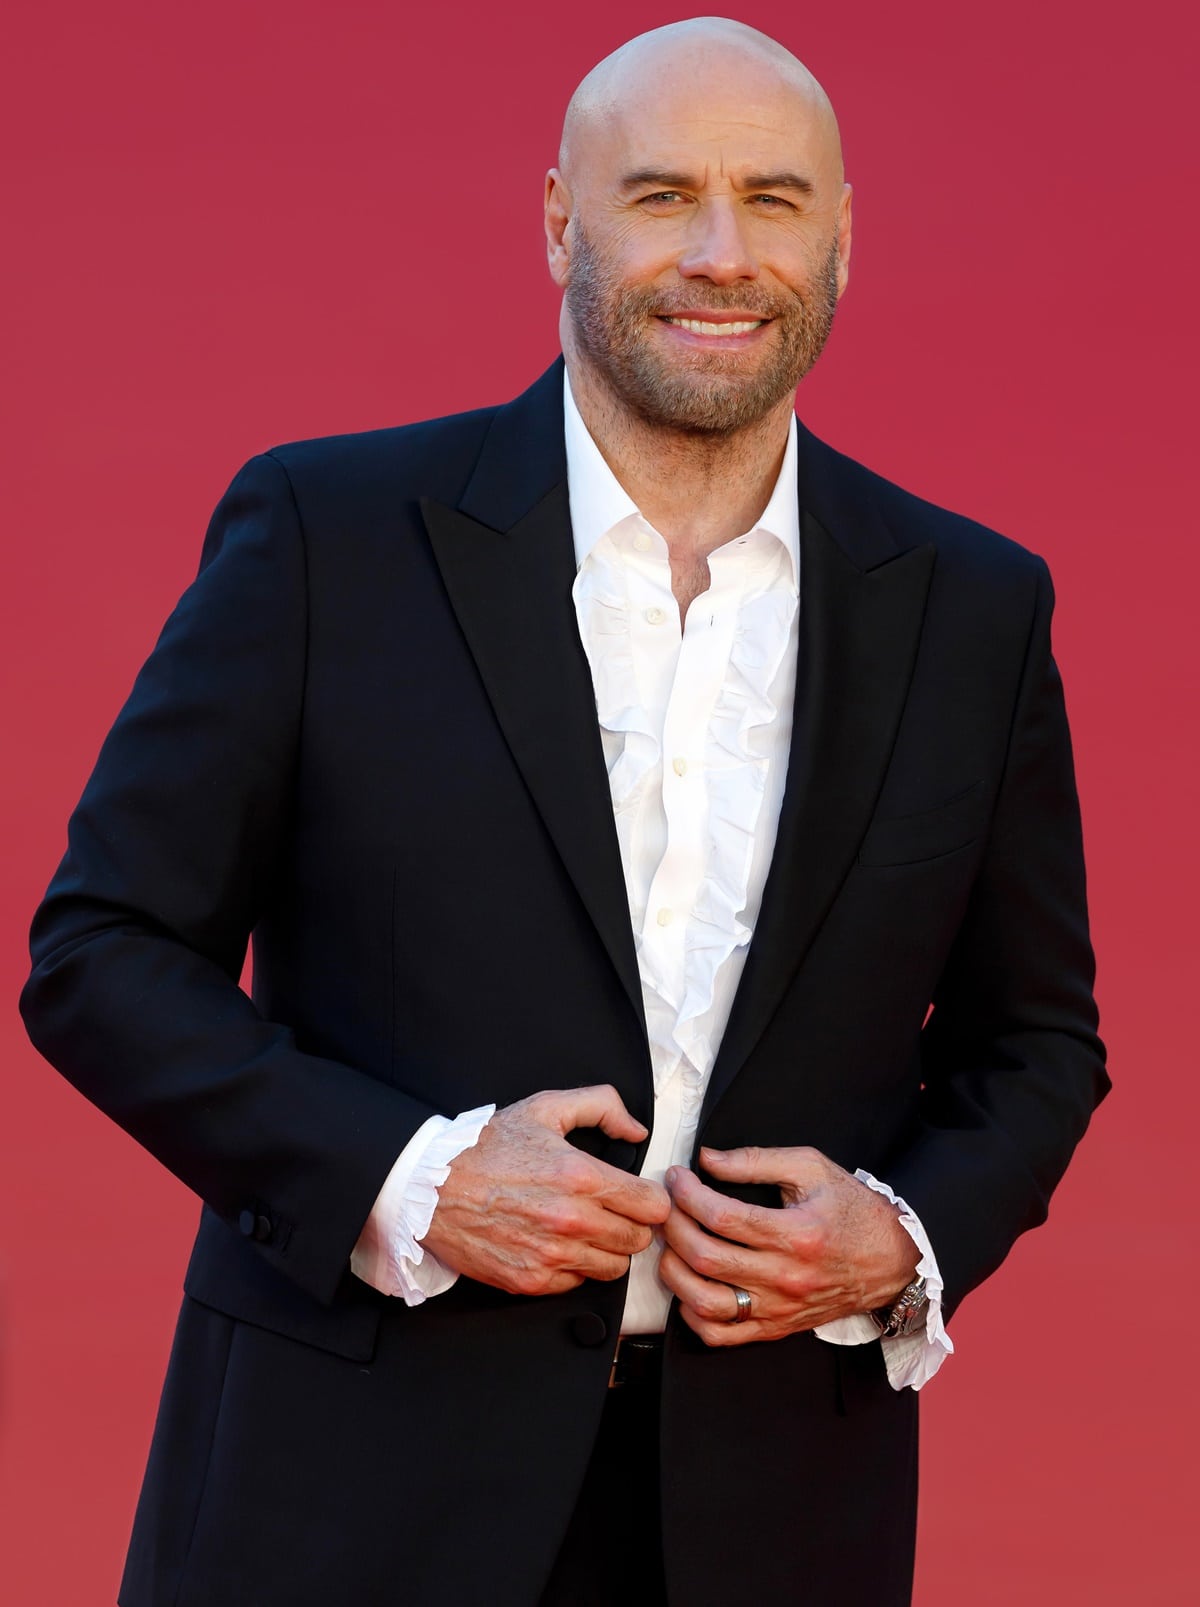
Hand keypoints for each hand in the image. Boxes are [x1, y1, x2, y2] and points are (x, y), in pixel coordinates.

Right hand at [420, 1085, 670, 1296]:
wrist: (430, 1187)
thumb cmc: (485, 1148)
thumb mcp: (544, 1109)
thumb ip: (601, 1106)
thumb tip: (635, 1131)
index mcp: (580, 1176)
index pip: (653, 1205)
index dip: (652, 1199)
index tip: (640, 1196)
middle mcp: (571, 1220)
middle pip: (638, 1240)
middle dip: (632, 1224)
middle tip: (614, 1212)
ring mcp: (551, 1255)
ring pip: (614, 1267)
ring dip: (607, 1249)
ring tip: (587, 1230)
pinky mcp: (531, 1281)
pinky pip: (578, 1283)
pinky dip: (575, 1267)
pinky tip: (559, 1244)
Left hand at [660, 1145, 918, 1346]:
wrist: (892, 1260)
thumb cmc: (852, 1210)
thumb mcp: (812, 1168)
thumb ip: (756, 1160)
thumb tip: (707, 1159)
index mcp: (796, 1233)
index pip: (722, 1216)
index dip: (687, 1194)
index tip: (678, 1177)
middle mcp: (786, 1276)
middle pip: (706, 1256)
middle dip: (673, 1225)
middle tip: (666, 1205)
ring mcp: (780, 1308)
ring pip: (706, 1302)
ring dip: (674, 1271)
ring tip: (671, 1244)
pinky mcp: (777, 1328)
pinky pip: (722, 1335)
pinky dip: (693, 1315)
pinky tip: (688, 1286)